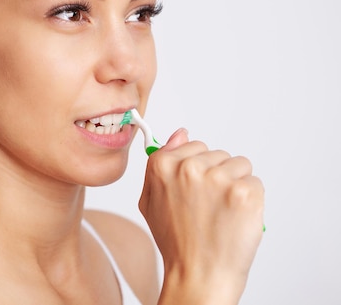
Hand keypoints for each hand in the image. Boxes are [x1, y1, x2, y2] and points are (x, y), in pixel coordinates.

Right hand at [138, 128, 264, 303]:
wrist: (198, 274)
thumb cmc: (176, 241)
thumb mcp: (151, 200)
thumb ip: (162, 161)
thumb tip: (181, 133)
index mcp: (163, 165)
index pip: (194, 146)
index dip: (197, 170)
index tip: (195, 189)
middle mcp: (190, 167)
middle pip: (219, 155)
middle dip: (218, 177)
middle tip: (208, 207)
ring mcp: (218, 179)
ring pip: (240, 166)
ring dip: (236, 187)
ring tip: (222, 213)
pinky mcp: (244, 193)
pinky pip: (256, 183)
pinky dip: (251, 201)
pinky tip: (235, 218)